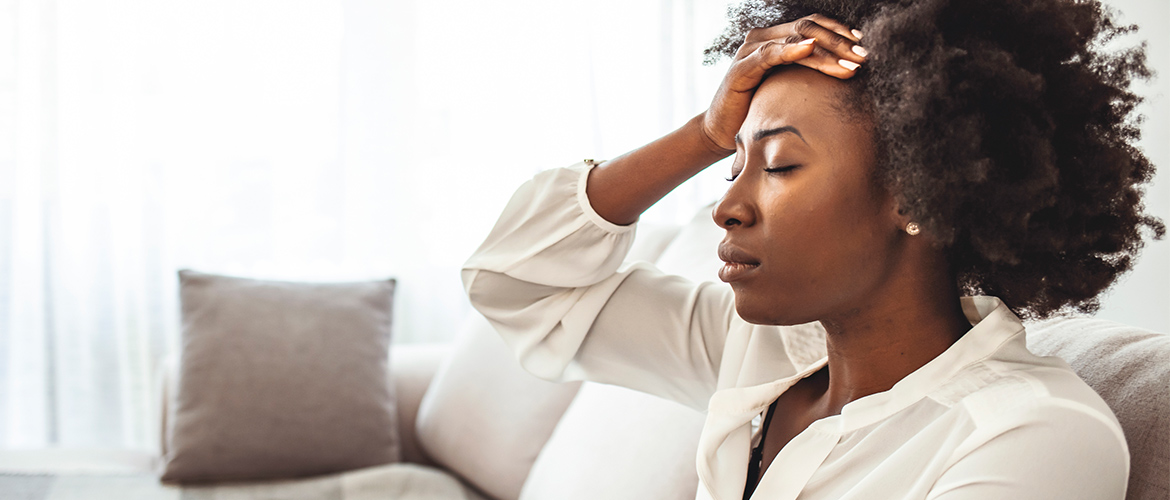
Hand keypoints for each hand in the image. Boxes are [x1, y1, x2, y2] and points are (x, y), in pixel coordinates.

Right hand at [700, 14, 865, 152]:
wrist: (721, 132)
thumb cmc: (757, 112)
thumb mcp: (788, 89)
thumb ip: (808, 75)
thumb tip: (849, 73)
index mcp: (775, 39)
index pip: (813, 25)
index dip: (840, 32)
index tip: (864, 46)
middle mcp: (762, 38)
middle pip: (808, 28)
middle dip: (840, 42)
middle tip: (864, 57)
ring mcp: (750, 50)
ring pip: (796, 39)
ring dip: (827, 51)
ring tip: (850, 64)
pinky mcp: (741, 68)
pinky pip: (771, 54)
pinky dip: (793, 51)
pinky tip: (811, 50)